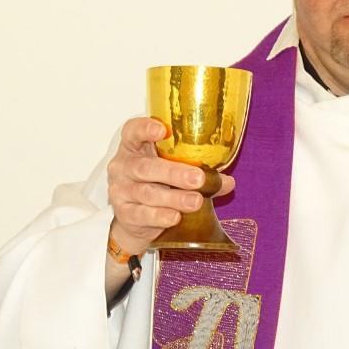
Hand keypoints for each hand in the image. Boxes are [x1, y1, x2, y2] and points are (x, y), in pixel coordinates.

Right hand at [106, 117, 235, 254]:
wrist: (135, 219)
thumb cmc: (156, 184)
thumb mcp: (173, 171)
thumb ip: (199, 173)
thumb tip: (228, 182)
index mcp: (134, 147)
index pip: (132, 131)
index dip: (145, 128)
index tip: (162, 130)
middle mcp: (123, 166)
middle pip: (145, 166)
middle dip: (173, 172)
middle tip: (198, 178)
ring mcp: (120, 190)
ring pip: (146, 193)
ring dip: (173, 198)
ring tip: (196, 201)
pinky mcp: (123, 213)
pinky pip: (141, 215)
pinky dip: (160, 216)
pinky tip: (175, 217)